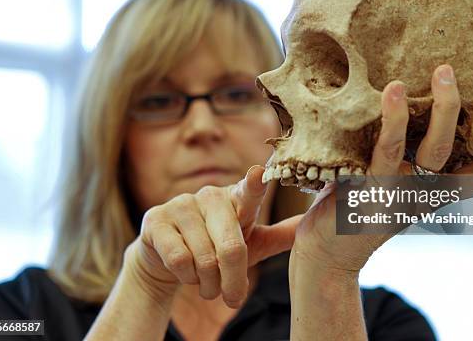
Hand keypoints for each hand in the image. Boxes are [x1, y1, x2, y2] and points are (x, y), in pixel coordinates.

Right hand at [124, 166, 301, 307]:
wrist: (169, 258)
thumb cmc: (218, 246)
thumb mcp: (252, 242)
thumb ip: (280, 235)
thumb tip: (316, 228)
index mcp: (237, 198)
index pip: (250, 190)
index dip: (255, 182)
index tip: (259, 173)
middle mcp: (210, 195)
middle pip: (232, 247)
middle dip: (233, 281)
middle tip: (232, 298)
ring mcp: (181, 204)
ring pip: (204, 260)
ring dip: (208, 284)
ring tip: (208, 284)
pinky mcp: (157, 220)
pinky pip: (179, 261)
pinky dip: (186, 278)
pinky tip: (185, 273)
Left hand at [291, 64, 472, 273]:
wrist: (324, 255)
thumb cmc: (355, 212)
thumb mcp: (387, 184)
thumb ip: (402, 159)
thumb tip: (406, 119)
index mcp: (435, 194)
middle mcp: (426, 196)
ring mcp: (401, 193)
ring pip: (437, 153)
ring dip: (447, 111)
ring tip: (446, 71)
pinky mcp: (370, 190)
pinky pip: (387, 151)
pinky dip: (394, 120)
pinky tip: (395, 89)